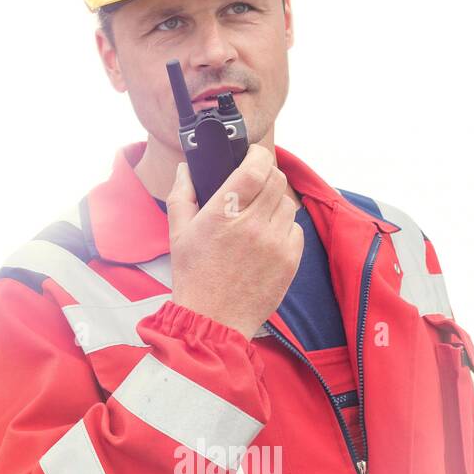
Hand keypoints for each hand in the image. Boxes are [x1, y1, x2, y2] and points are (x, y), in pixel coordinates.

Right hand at [164, 144, 302, 339]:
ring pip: (287, 203)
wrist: (213, 319)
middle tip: (254, 184)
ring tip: (258, 215)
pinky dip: (284, 228)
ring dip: (275, 202)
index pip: (256, 167)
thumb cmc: (193, 276)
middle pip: (277, 180)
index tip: (252, 155)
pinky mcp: (290, 260)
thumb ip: (182, 194)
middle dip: (266, 175)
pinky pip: (295, 229)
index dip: (258, 154)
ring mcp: (275, 243)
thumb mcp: (178, 233)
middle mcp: (253, 224)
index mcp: (223, 213)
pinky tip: (266, 238)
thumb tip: (187, 168)